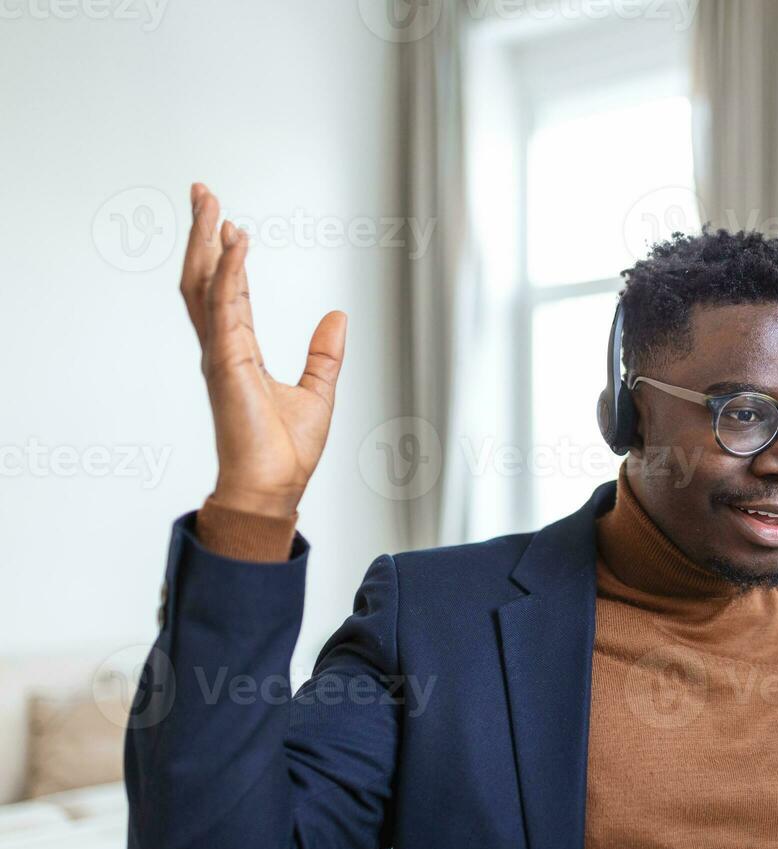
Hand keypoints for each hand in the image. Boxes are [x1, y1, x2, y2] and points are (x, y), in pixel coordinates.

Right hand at [180, 183, 346, 517]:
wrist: (275, 489)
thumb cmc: (286, 453)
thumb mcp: (317, 393)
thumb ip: (324, 354)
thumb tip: (338, 317)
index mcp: (239, 354)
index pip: (229, 293)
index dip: (227, 257)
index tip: (225, 223)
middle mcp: (223, 349)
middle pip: (203, 279)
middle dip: (201, 234)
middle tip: (201, 192)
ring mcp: (220, 355)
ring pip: (203, 285)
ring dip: (205, 242)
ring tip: (209, 204)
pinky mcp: (227, 363)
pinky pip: (225, 308)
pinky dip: (229, 273)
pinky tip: (235, 244)